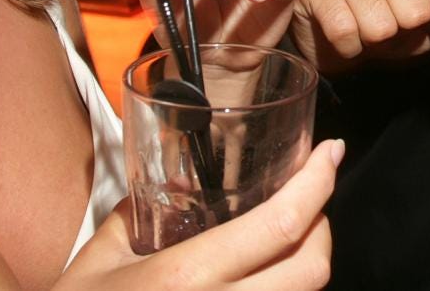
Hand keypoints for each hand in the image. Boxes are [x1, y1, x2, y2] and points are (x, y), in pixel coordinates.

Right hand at [57, 139, 341, 290]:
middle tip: (310, 201)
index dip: (319, 182)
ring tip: (290, 239)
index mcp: (186, 277)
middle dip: (323, 227)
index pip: (281, 225)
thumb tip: (180, 184)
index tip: (331, 152)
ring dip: (305, 265)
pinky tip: (268, 276)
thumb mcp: (98, 259)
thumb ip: (139, 214)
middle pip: (312, 269)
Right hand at [291, 0, 429, 71]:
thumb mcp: (425, 20)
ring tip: (365, 26)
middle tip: (389, 22)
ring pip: (381, 25)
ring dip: (376, 41)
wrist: (322, 19)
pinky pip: (347, 32)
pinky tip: (345, 32)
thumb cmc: (384, 14)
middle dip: (405, 29)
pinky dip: (350, 47)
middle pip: (416, 9)